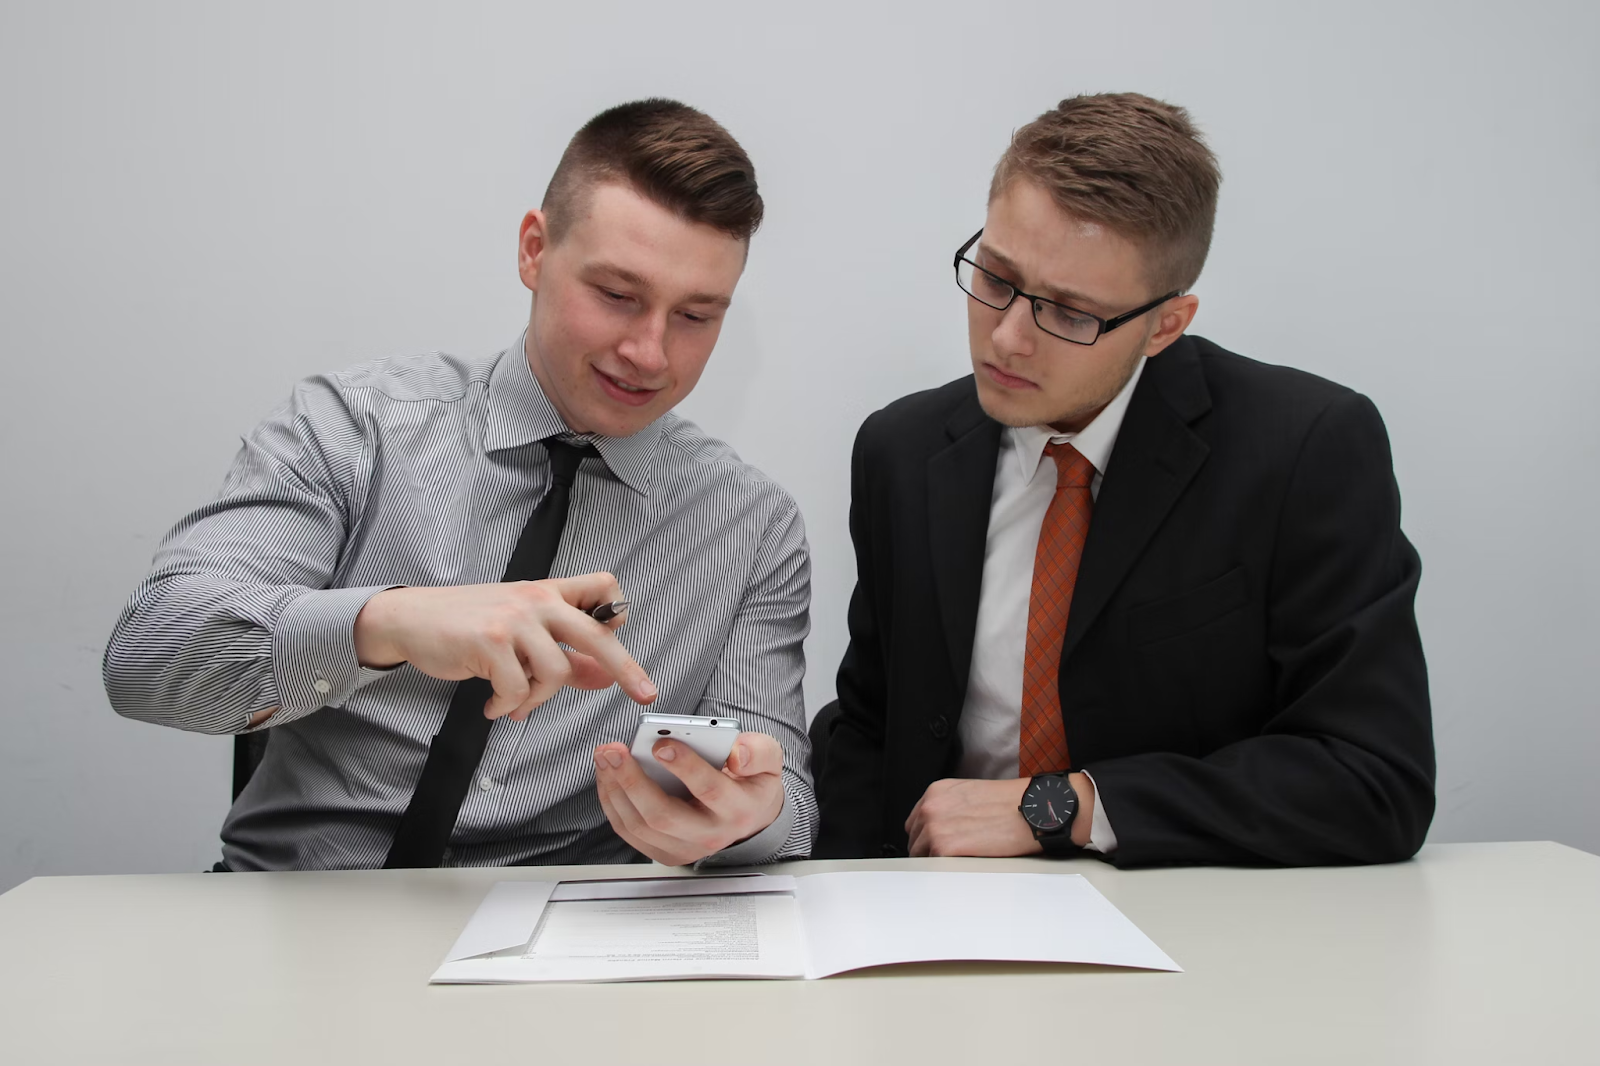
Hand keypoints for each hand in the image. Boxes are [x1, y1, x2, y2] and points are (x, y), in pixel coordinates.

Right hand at [352, 572, 656, 720]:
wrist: (411, 618)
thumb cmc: (468, 624)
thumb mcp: (520, 632)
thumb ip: (565, 654)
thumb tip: (605, 677)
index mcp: (548, 592)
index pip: (601, 585)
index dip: (616, 610)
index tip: (620, 632)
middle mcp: (536, 600)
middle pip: (596, 633)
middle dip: (625, 668)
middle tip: (645, 693)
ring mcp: (513, 619)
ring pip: (555, 672)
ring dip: (537, 699)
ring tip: (516, 702)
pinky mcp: (489, 642)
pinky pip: (518, 689)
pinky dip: (509, 705)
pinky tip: (494, 705)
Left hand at [594, 731, 785, 865]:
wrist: (749, 814)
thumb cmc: (752, 780)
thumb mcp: (768, 759)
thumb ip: (758, 752)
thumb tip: (735, 754)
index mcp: (738, 809)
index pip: (709, 790)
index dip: (684, 767)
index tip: (661, 744)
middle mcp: (711, 836)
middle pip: (663, 815)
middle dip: (633, 780)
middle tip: (614, 749)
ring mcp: (685, 849)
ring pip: (640, 825)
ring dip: (615, 789)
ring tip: (605, 756)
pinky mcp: (665, 853)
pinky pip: (630, 831)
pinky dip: (612, 802)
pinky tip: (607, 775)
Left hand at [904, 774, 1096, 856]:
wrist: (1032, 809)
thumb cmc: (1011, 803)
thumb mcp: (971, 794)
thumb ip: (950, 808)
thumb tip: (942, 829)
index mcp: (937, 792)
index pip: (915, 822)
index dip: (926, 837)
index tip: (936, 846)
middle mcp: (931, 807)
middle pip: (915, 840)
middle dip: (929, 851)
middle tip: (951, 859)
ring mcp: (935, 827)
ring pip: (921, 856)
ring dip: (937, 862)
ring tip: (960, 864)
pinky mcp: (944, 847)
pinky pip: (933, 866)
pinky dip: (945, 870)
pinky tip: (963, 867)